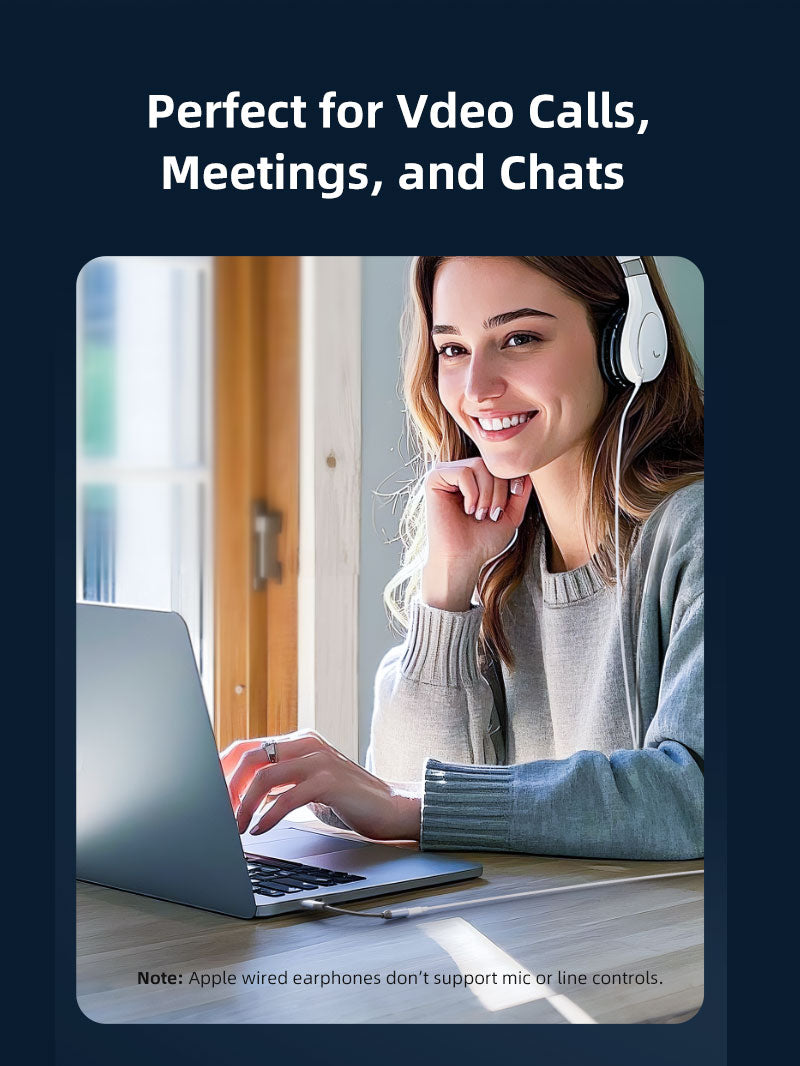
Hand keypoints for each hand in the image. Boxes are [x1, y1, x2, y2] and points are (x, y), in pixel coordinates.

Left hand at [220, 730, 421, 840]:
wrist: (392, 807)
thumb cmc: (347, 800)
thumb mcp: (307, 785)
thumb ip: (281, 783)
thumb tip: (238, 797)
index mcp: (299, 741)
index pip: (247, 746)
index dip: (222, 769)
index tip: (206, 793)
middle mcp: (307, 743)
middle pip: (251, 757)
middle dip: (227, 788)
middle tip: (216, 814)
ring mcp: (320, 759)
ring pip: (265, 776)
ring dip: (243, 805)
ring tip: (235, 828)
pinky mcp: (331, 780)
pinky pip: (288, 796)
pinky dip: (268, 816)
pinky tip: (260, 830)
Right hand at [421, 459, 532, 610]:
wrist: (462, 559)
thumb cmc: (482, 540)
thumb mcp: (511, 514)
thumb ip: (520, 493)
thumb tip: (529, 472)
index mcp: (474, 477)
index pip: (498, 465)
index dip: (509, 484)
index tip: (503, 511)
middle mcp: (458, 471)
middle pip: (489, 463)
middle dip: (498, 491)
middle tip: (491, 515)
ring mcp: (445, 473)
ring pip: (478, 465)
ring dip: (486, 494)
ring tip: (480, 514)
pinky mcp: (433, 479)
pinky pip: (463, 472)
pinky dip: (472, 493)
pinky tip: (468, 510)